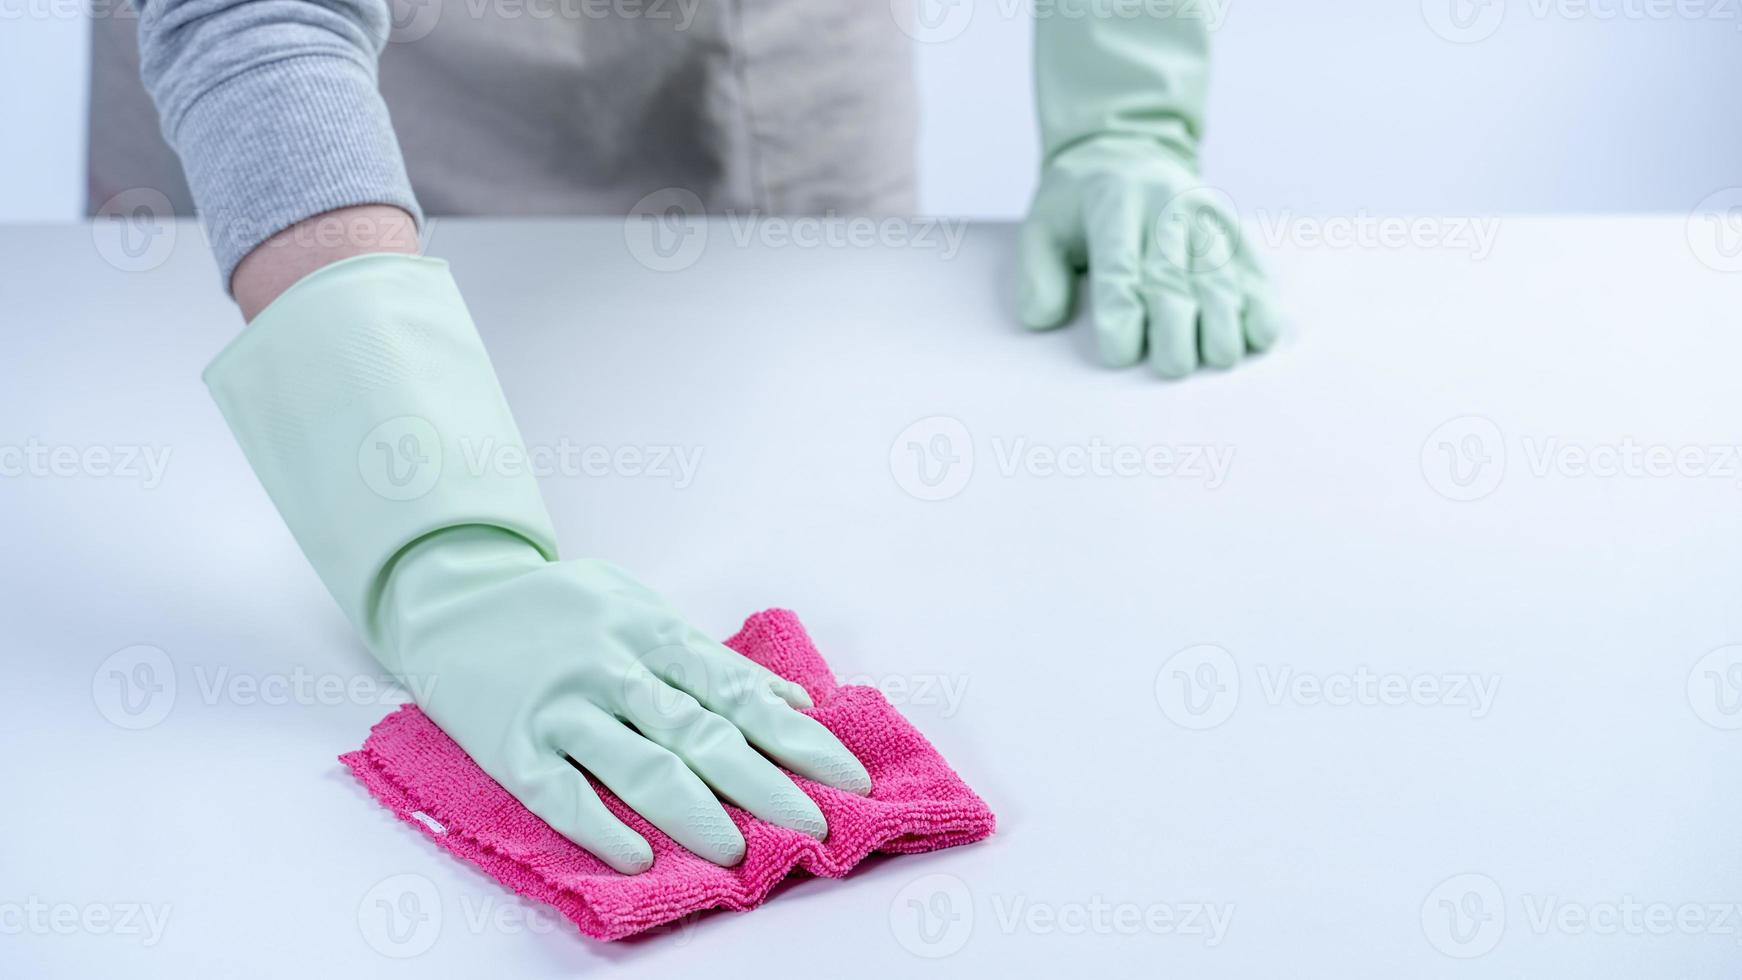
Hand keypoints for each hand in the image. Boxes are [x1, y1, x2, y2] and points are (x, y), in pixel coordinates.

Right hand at [384, 526, 871, 873]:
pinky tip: (637, 858)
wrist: (451, 597)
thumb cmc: (563, 610)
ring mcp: (561, 706)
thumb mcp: (641, 611)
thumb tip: (793, 703)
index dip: (798, 740)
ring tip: (736, 852)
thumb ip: (712, 659)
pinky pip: (559, 792)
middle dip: (765, 785)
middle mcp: (614, 668)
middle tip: (814, 825)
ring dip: (693, 812)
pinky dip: (600, 828)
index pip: (740, 694)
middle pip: (701, 734)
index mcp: (654, 632)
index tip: (847, 777)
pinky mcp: (511, 743)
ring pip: (638, 766)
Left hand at [1016, 138, 1280, 377]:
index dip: (1121, 313)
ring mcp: (1204, 213)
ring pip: (1219, 272)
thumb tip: (1042, 320)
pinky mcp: (1232, 226)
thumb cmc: (1078, 203)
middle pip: (1175, 274)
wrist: (1127, 149)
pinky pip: (1251, 265)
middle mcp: (1165, 204)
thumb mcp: (1042, 225)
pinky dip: (1259, 301)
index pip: (1119, 265)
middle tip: (1174, 366)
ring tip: (1219, 357)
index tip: (1120, 354)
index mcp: (1113, 202)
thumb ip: (1038, 273)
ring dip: (1224, 320)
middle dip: (1178, 325)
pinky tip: (1259, 334)